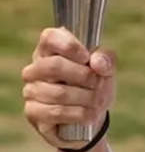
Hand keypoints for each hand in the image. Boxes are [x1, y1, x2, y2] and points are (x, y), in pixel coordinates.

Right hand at [22, 27, 115, 149]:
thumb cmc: (94, 82)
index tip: (87, 57)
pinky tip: (88, 113)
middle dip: (83, 76)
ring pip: (58, 92)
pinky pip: (56, 112)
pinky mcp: (32, 112)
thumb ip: (106, 58)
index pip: (50, 37)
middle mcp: (36, 67)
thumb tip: (96, 62)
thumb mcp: (106, 67)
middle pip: (54, 65)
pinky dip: (78, 113)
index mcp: (51, 48)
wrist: (90, 114)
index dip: (70, 46)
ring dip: (85, 98)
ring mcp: (31, 90)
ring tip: (98, 100)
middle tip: (98, 83)